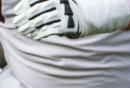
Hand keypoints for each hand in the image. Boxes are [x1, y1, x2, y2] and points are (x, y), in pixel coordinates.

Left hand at [13, 0, 129, 38]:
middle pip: (38, 10)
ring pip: (42, 20)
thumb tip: (45, 4)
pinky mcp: (70, 25)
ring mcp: (65, 14)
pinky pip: (52, 29)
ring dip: (31, 26)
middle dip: (26, 16)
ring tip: (23, 30)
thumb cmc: (89, 6)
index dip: (26, 4)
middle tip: (17, 21)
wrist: (106, 11)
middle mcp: (61, 4)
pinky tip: (34, 36)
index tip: (18, 10)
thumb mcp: (73, 1)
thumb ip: (60, 2)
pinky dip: (41, 33)